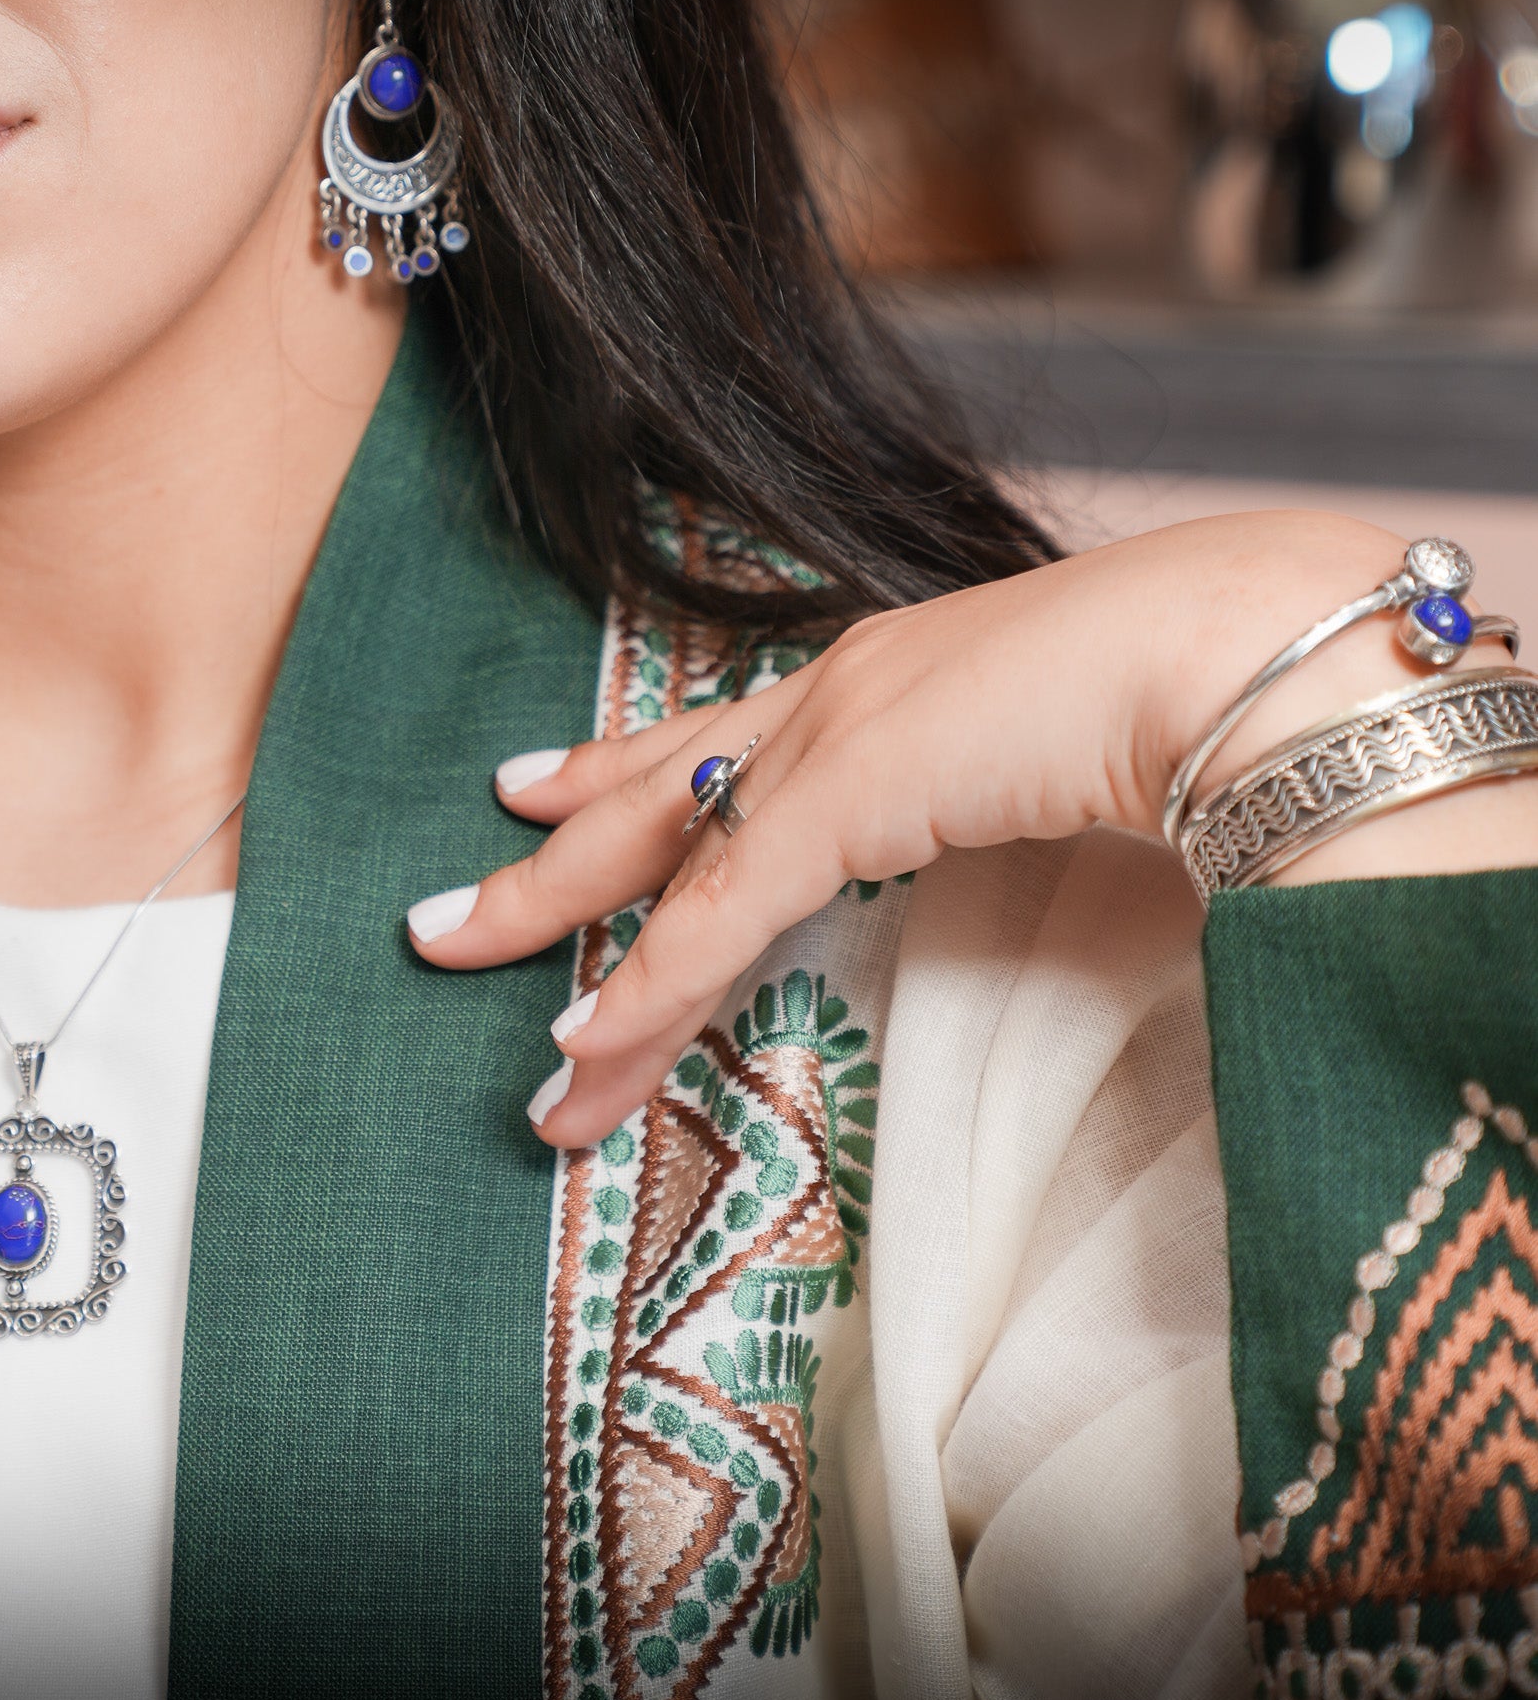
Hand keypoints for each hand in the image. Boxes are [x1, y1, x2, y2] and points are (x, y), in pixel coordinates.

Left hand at [408, 510, 1535, 1146]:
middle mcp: (836, 689)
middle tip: (459, 906)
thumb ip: (1015, 785)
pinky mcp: (844, 794)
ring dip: (567, 940)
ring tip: (489, 1017)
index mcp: (886, 674)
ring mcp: (831, 736)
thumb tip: (1041, 823)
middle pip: (658, 789)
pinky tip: (579, 1054)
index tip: (550, 780)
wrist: (1240, 645)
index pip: (724, 732)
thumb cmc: (1193, 685)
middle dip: (554, 855)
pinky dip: (646, 991)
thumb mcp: (1068, 745)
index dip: (627, 764)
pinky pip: (717, 917)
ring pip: (664, 860)